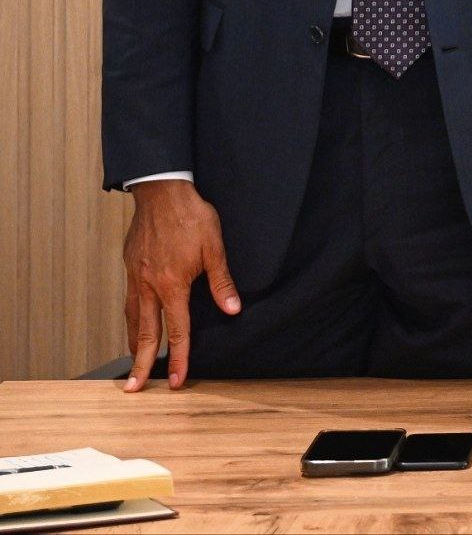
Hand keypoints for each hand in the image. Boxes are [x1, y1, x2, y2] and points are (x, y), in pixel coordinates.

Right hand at [120, 179, 238, 390]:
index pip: (177, 330)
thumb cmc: (191, 217)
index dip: (180, 357)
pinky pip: (128, 302)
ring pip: (133, 319)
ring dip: (133, 344)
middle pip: (146, 334)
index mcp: (172, 285)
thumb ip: (221, 281)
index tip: (177, 380)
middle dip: (142, 364)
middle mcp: (149, 286)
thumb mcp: (215, 247)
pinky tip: (134, 326)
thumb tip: (232, 310)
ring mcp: (135, 278)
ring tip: (134, 364)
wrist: (162, 192)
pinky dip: (130, 320)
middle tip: (135, 389)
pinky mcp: (130, 268)